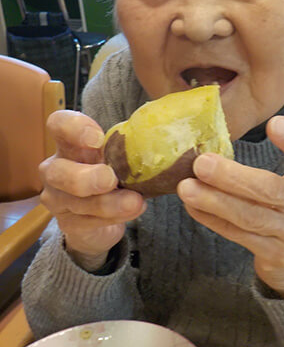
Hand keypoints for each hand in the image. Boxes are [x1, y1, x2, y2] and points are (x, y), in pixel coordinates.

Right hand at [40, 110, 145, 269]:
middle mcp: (56, 168)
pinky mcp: (68, 223)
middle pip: (57, 170)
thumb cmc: (115, 172)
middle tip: (110, 178)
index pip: (58, 124)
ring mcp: (58, 198)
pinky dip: (113, 217)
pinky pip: (88, 221)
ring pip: (76, 201)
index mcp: (70, 143)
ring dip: (108, 202)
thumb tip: (164, 133)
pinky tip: (133, 211)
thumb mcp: (119, 155)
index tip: (98, 137)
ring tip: (135, 201)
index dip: (73, 127)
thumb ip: (130, 145)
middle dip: (85, 177)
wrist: (105, 215)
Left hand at [177, 115, 283, 297]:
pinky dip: (213, 220)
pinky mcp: (279, 256)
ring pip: (252, 216)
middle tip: (201, 163)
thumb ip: (273, 164)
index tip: (273, 123)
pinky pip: (239, 235)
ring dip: (215, 201)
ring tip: (186, 187)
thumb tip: (215, 145)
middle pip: (273, 190)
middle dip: (233, 177)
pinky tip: (193, 207)